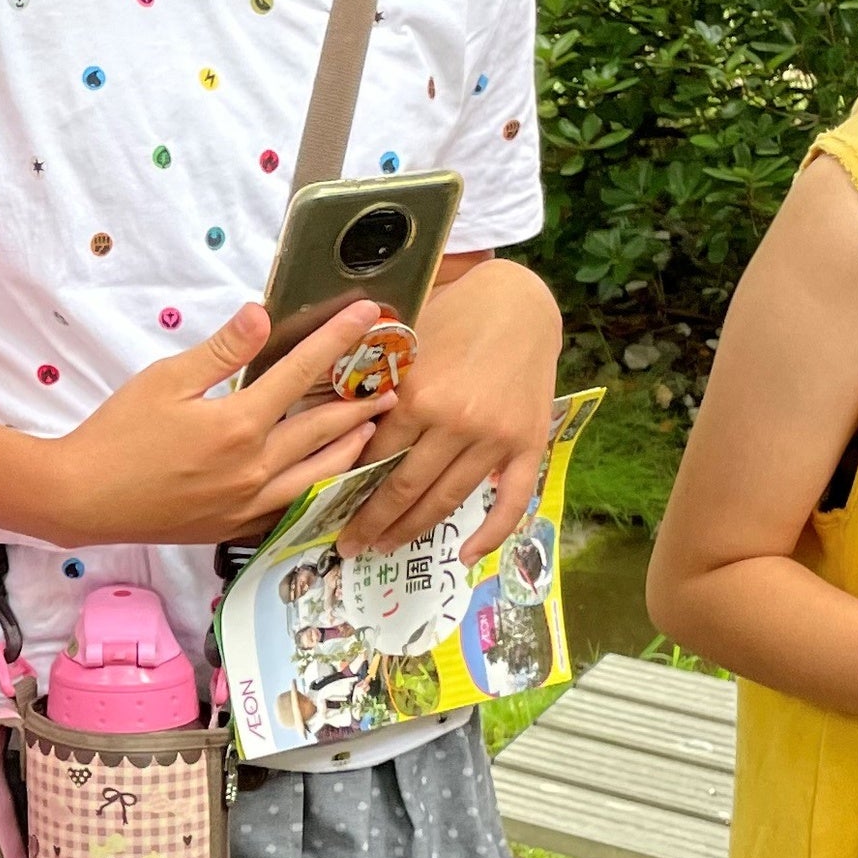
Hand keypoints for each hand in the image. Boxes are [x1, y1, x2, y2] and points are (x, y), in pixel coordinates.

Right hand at [33, 299, 384, 546]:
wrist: (82, 499)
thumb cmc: (117, 434)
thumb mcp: (165, 380)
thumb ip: (220, 350)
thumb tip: (262, 314)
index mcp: (239, 425)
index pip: (302, 372)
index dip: (338, 339)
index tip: (370, 315)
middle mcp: (254, 467)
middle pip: (324, 428)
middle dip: (362, 400)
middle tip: (393, 382)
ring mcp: (248, 502)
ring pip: (319, 473)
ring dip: (352, 448)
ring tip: (373, 429)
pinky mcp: (236, 526)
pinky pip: (293, 508)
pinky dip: (320, 490)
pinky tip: (328, 480)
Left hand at [343, 260, 561, 553]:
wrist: (520, 301)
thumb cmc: (453, 311)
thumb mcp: (404, 338)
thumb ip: (373, 379)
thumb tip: (330, 410)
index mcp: (416, 397)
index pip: (373, 456)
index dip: (349, 485)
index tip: (329, 507)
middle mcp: (454, 424)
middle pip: (405, 489)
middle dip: (372, 523)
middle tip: (349, 546)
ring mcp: (494, 438)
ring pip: (446, 499)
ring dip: (414, 529)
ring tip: (387, 546)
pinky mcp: (528, 444)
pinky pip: (511, 501)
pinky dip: (489, 534)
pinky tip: (465, 556)